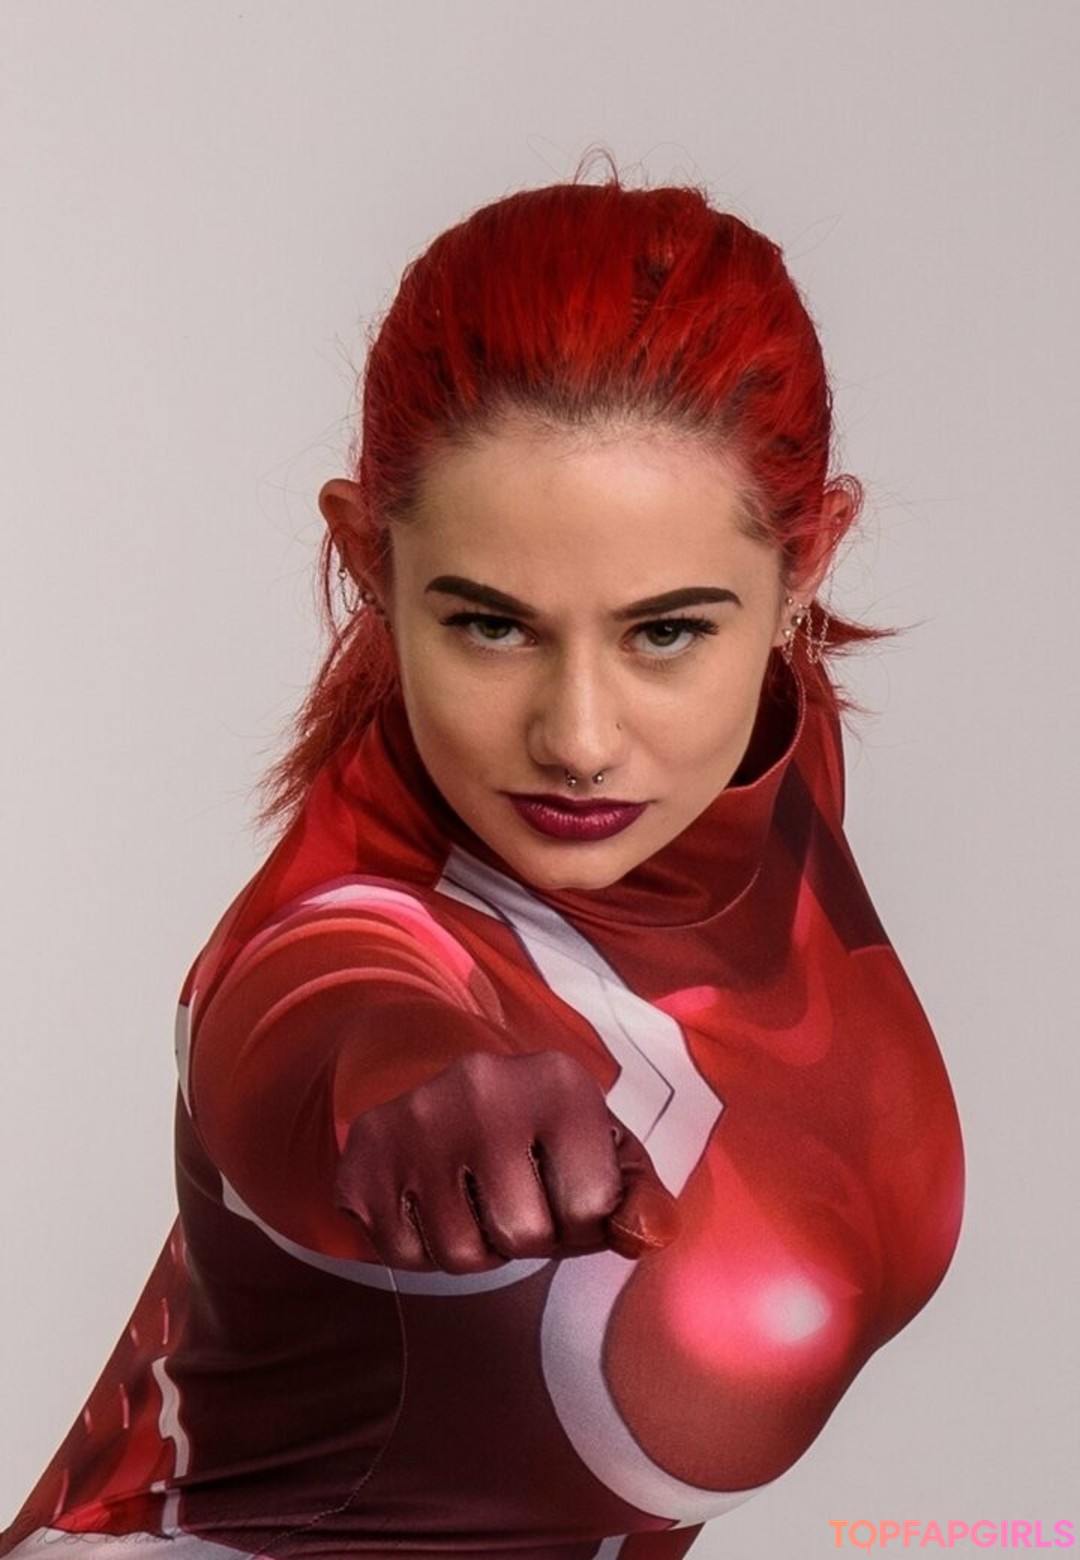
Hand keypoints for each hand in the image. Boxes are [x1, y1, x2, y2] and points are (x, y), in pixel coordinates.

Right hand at [334, 1049, 679, 1272]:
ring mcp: (416, 1117)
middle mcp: (482, 1086)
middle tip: (516, 1201)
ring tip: (477, 1201)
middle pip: (524, 1235)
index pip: (592, 1208)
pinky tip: (433, 1201)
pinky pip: (405, 1254)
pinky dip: (424, 1248)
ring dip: (478, 1248)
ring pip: (462, 1255)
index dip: (584, 1224)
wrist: (445, 1087)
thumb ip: (640, 1197)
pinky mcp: (366, 1155)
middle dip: (528, 1239)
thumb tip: (646, 1236)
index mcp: (558, 1080)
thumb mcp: (604, 1149)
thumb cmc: (543, 1132)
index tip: (566, 1193)